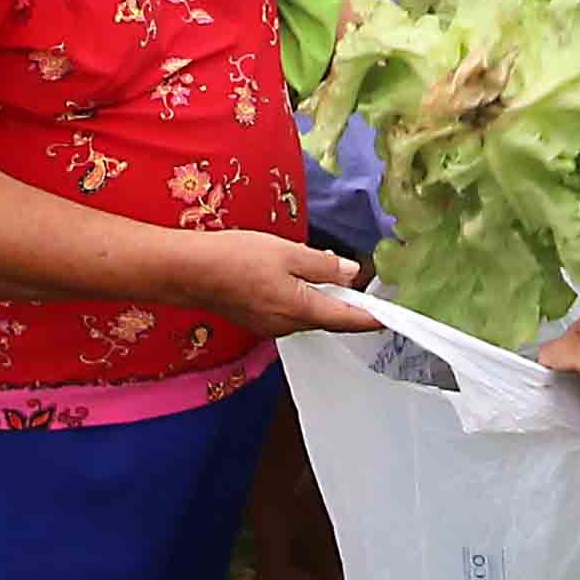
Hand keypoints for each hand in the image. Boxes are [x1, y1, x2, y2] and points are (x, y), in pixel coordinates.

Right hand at [182, 228, 382, 340]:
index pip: (347, 319)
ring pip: (306, 313)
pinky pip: (287, 311)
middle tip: (353, 277)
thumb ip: (323, 265)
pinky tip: (287, 276)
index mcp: (302, 310)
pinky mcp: (256, 321)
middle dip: (342, 301)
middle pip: (327, 317)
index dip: (371, 318)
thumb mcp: (287, 252)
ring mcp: (270, 326)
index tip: (390, 318)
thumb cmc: (237, 258)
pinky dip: (297, 297)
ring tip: (314, 267)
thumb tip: (352, 273)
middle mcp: (288, 326)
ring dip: (317, 296)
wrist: (189, 271)